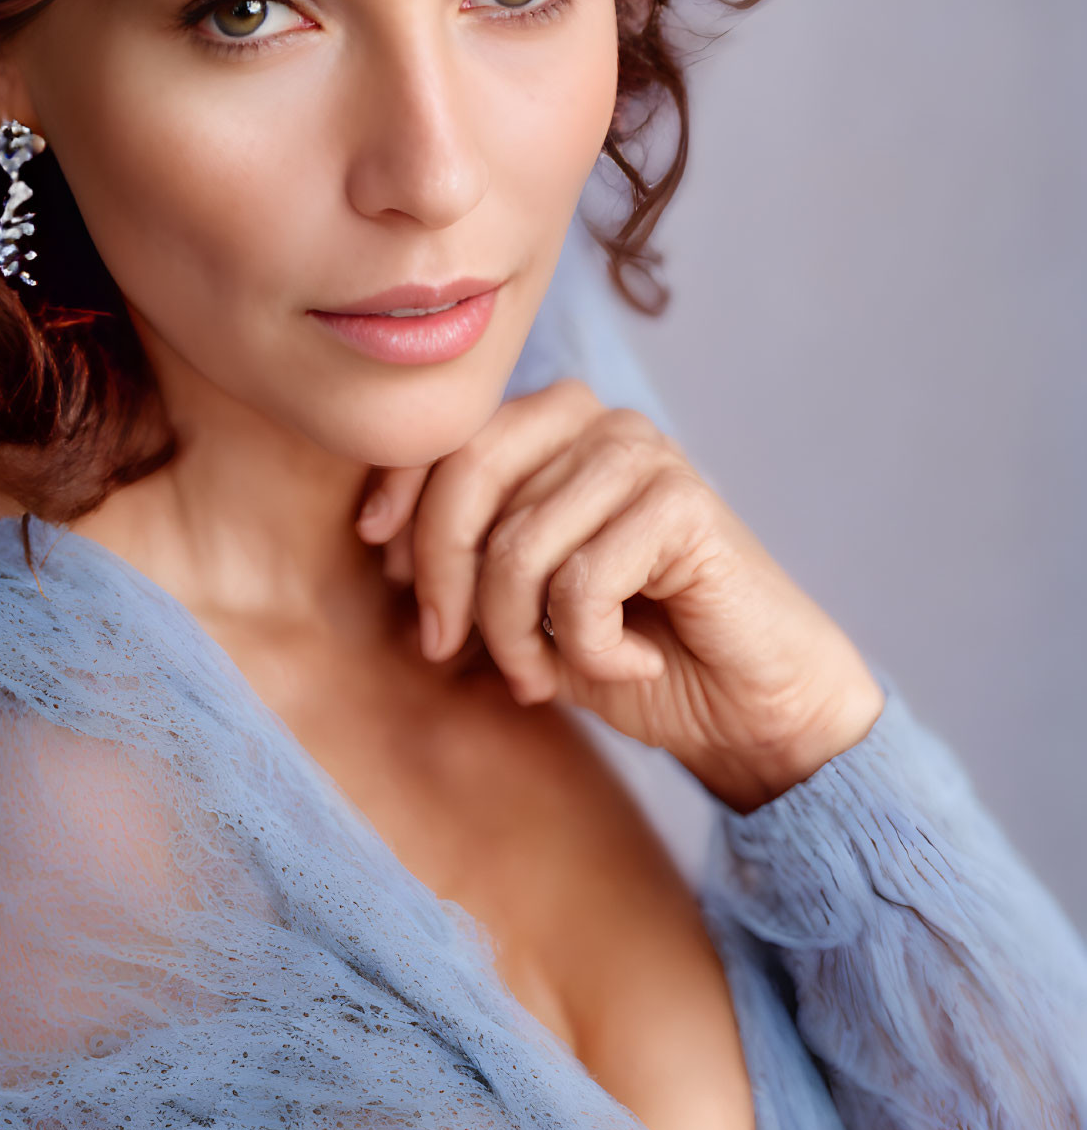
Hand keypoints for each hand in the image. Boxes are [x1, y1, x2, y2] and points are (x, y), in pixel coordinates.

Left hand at [355, 379, 885, 812]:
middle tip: (446, 650)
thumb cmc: (634, 650)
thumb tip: (383, 543)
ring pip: (518, 543)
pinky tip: (634, 661)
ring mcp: (643, 456)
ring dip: (516, 635)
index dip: (401, 500)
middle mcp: (597, 423)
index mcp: (553, 427)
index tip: (388, 572)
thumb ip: (467, 560)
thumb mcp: (524, 604)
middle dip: (443, 578)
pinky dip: (592, 649)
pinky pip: (582, 582)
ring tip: (545, 674)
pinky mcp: (683, 504)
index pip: (449, 437)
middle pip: (470, 475)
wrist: (747, 706)